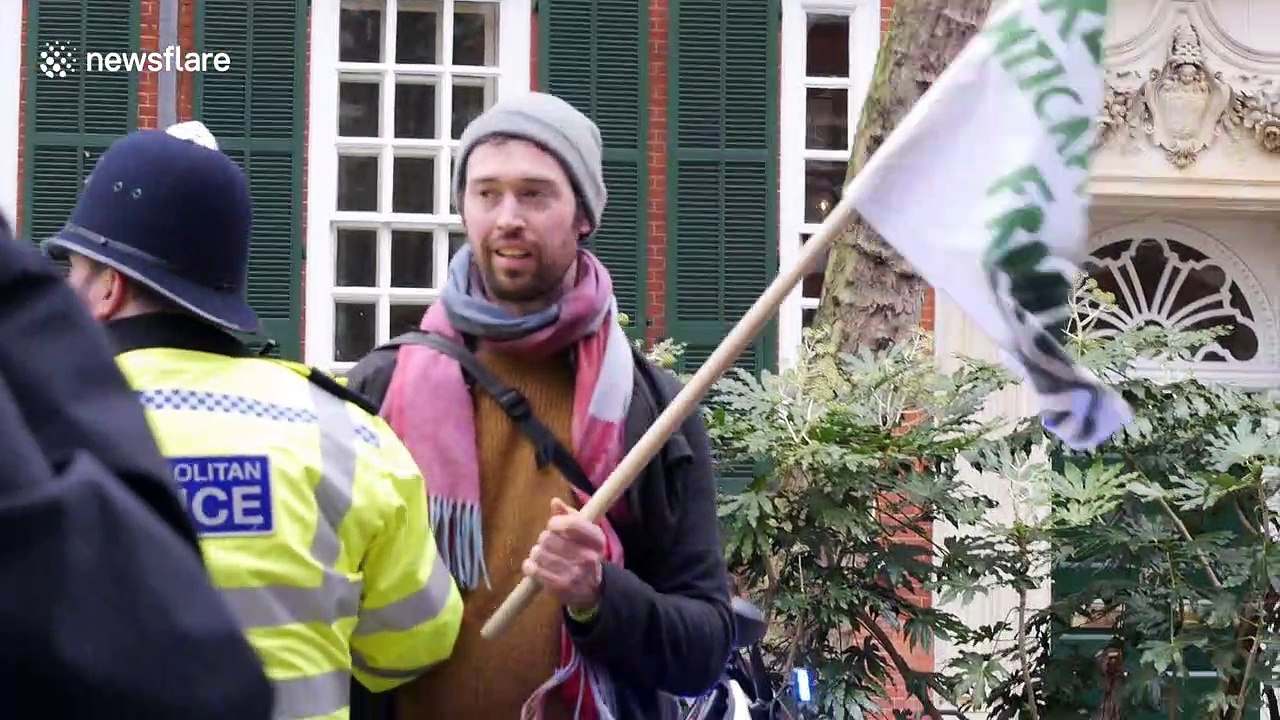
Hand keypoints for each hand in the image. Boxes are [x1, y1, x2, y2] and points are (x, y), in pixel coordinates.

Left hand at [522, 497, 605, 611]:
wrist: (592, 590)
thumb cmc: (584, 554)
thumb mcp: (585, 534)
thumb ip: (570, 516)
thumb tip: (555, 502)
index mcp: (596, 540)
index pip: (571, 524)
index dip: (555, 522)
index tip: (552, 525)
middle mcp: (588, 557)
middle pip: (550, 538)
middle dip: (545, 538)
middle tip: (549, 544)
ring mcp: (574, 574)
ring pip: (539, 553)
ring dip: (537, 552)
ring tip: (544, 556)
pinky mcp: (560, 587)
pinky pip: (534, 569)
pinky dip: (530, 565)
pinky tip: (536, 566)